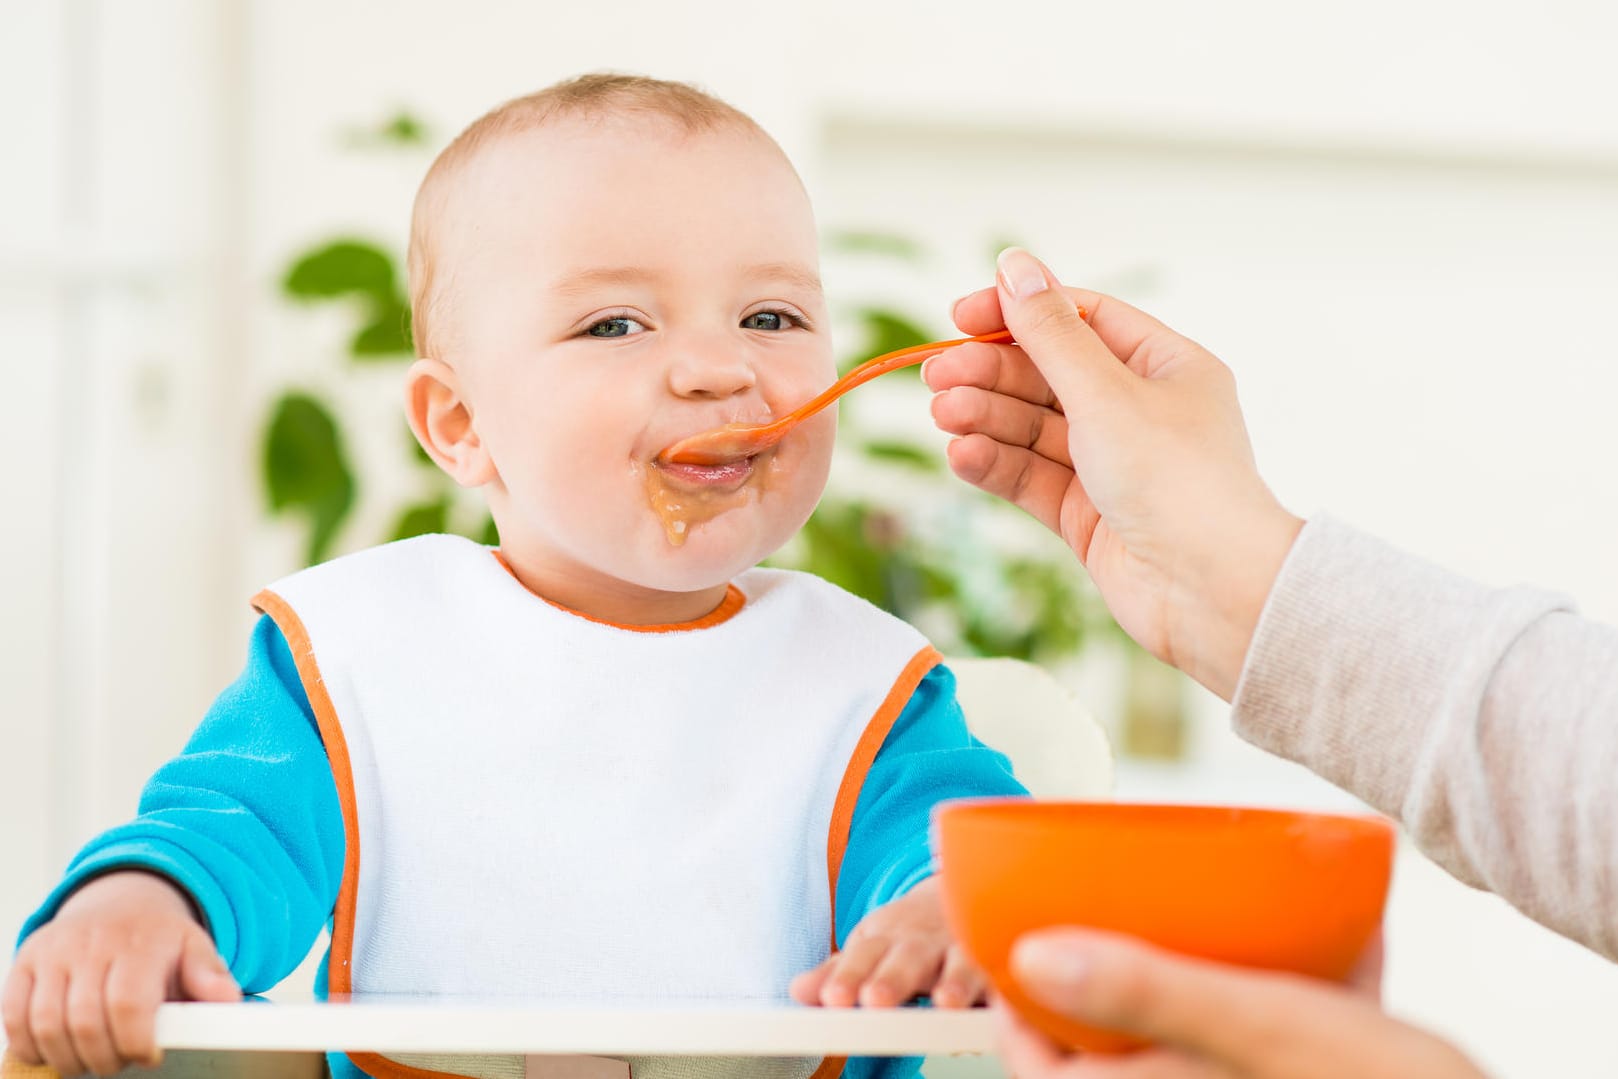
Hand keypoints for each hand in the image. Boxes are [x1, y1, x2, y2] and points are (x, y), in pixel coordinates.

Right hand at [2, 871, 239, 1076]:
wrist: (121, 901)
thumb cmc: (159, 939)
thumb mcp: (194, 948)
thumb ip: (210, 977)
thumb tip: (227, 1001)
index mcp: (140, 942)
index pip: (128, 1003)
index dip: (135, 1042)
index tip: (148, 1057)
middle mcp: (92, 943)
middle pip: (84, 1020)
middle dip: (102, 1057)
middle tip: (118, 1064)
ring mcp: (55, 952)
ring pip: (45, 1023)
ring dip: (67, 1057)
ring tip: (91, 1062)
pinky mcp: (26, 962)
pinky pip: (14, 1016)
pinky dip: (30, 1045)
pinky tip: (55, 1052)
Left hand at [789, 877, 983, 1008]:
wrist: (957, 891)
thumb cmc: (909, 933)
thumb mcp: (870, 945)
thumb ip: (839, 972)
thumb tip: (798, 992)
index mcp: (885, 938)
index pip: (862, 956)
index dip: (849, 977)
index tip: (832, 998)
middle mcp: (922, 941)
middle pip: (906, 958)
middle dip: (893, 979)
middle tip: (875, 1000)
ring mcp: (960, 947)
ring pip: (959, 962)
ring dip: (955, 981)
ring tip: (945, 1002)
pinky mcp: (996, 957)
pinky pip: (1002, 968)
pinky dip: (1002, 981)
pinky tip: (999, 1000)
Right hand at [922, 248, 1303, 699]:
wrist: (1212, 592)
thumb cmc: (1179, 481)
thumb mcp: (1105, 393)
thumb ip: (1050, 333)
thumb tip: (1014, 264)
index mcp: (1164, 367)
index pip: (1081, 320)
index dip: (1019, 313)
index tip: (961, 316)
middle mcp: (1139, 412)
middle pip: (1048, 376)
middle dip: (990, 373)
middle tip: (935, 376)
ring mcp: (1112, 466)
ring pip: (1033, 429)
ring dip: (986, 418)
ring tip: (943, 416)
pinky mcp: (1089, 516)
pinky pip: (1032, 478)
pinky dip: (996, 464)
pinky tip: (962, 456)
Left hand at [995, 928, 1486, 1078]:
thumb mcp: (1247, 1025)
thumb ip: (1141, 990)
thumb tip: (1026, 955)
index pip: (1044, 1067)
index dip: (1018, 1005)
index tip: (1019, 935)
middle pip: (1122, 1039)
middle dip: (1120, 968)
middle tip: (1118, 900)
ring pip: (1209, 1031)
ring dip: (1209, 973)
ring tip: (1219, 904)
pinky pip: (1290, 1030)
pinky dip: (1304, 982)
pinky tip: (1343, 929)